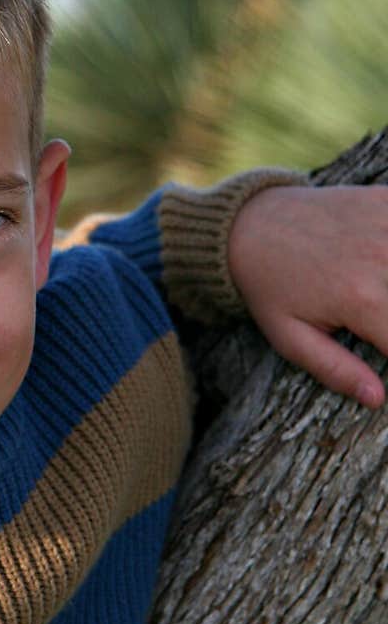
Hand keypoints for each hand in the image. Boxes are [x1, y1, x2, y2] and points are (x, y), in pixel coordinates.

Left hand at [228, 183, 387, 408]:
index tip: (383, 346)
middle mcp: (382, 258)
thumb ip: (335, 370)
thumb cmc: (270, 287)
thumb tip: (377, 399)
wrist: (249, 225)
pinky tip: (382, 257)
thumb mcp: (289, 337)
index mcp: (362, 299)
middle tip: (378, 319)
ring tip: (379, 298)